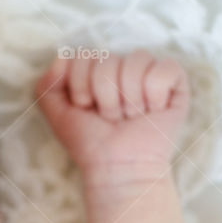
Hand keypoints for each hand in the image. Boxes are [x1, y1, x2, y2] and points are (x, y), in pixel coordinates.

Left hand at [34, 49, 189, 187]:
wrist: (117, 166)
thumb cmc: (90, 143)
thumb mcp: (58, 116)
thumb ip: (46, 86)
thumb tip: (61, 58)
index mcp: (95, 71)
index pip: (83, 56)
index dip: (81, 87)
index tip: (87, 108)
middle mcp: (121, 67)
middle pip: (108, 60)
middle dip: (105, 96)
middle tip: (111, 118)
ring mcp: (148, 72)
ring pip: (135, 61)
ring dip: (128, 99)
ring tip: (131, 117)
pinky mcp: (175, 81)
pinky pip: (163, 69)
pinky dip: (154, 94)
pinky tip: (153, 110)